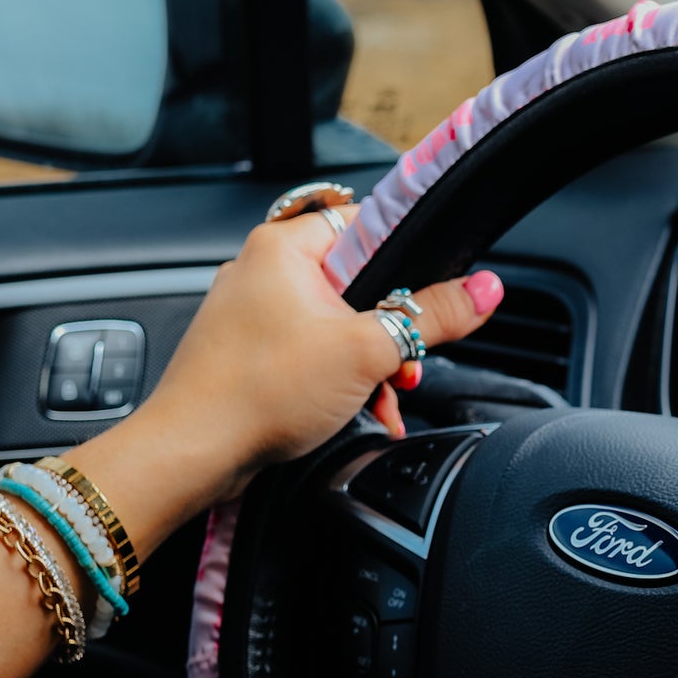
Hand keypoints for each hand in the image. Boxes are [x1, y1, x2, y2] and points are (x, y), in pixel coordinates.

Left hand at [67, 207, 504, 554]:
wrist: (193, 453)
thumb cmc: (255, 394)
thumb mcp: (367, 350)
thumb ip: (433, 318)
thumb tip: (484, 289)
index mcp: (284, 247)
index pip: (367, 224)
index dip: (408, 259)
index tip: (433, 291)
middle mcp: (264, 271)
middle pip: (359, 283)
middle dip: (392, 331)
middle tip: (405, 362)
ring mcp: (254, 314)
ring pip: (338, 325)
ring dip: (371, 363)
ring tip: (380, 396)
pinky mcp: (250, 355)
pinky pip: (312, 355)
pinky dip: (340, 380)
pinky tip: (357, 410)